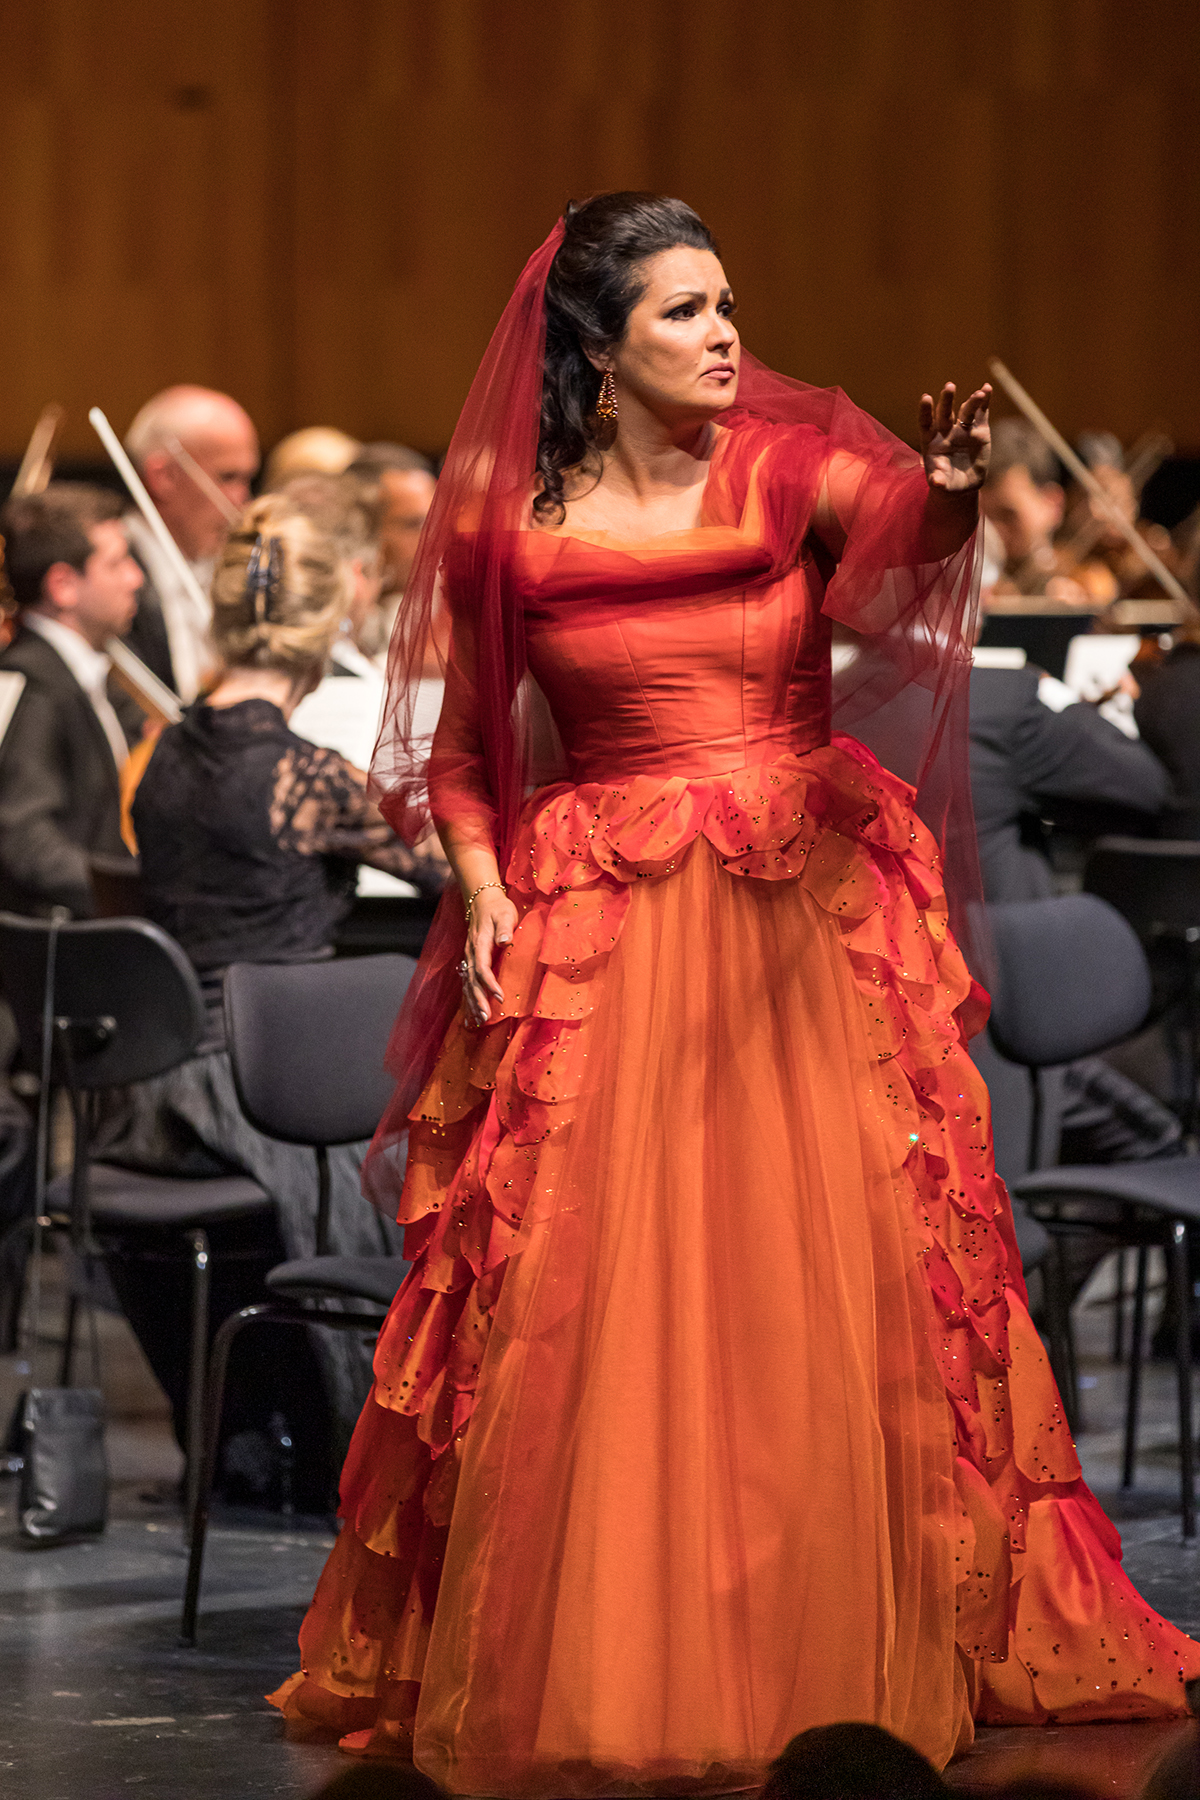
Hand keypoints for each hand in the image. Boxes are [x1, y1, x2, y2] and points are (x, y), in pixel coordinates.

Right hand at [461, 886, 518, 1026]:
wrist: (482, 901)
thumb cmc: (498, 908)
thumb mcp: (505, 914)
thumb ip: (505, 928)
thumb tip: (504, 941)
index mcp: (479, 943)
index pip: (482, 967)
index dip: (489, 983)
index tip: (500, 996)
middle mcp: (470, 953)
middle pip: (471, 980)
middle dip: (477, 1000)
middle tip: (485, 1017)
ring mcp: (468, 958)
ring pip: (467, 984)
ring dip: (472, 1003)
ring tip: (478, 1021)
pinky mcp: (470, 961)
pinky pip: (466, 983)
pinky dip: (468, 999)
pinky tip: (470, 1015)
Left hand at [918, 381, 990, 493]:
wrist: (963, 483)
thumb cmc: (947, 482)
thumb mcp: (942, 484)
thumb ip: (939, 480)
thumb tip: (936, 482)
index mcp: (931, 440)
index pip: (925, 422)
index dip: (925, 410)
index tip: (926, 398)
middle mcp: (945, 430)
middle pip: (945, 412)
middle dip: (947, 399)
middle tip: (950, 386)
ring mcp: (962, 428)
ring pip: (965, 410)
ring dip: (972, 401)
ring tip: (980, 394)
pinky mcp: (979, 429)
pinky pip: (981, 413)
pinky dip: (985, 401)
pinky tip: (987, 389)